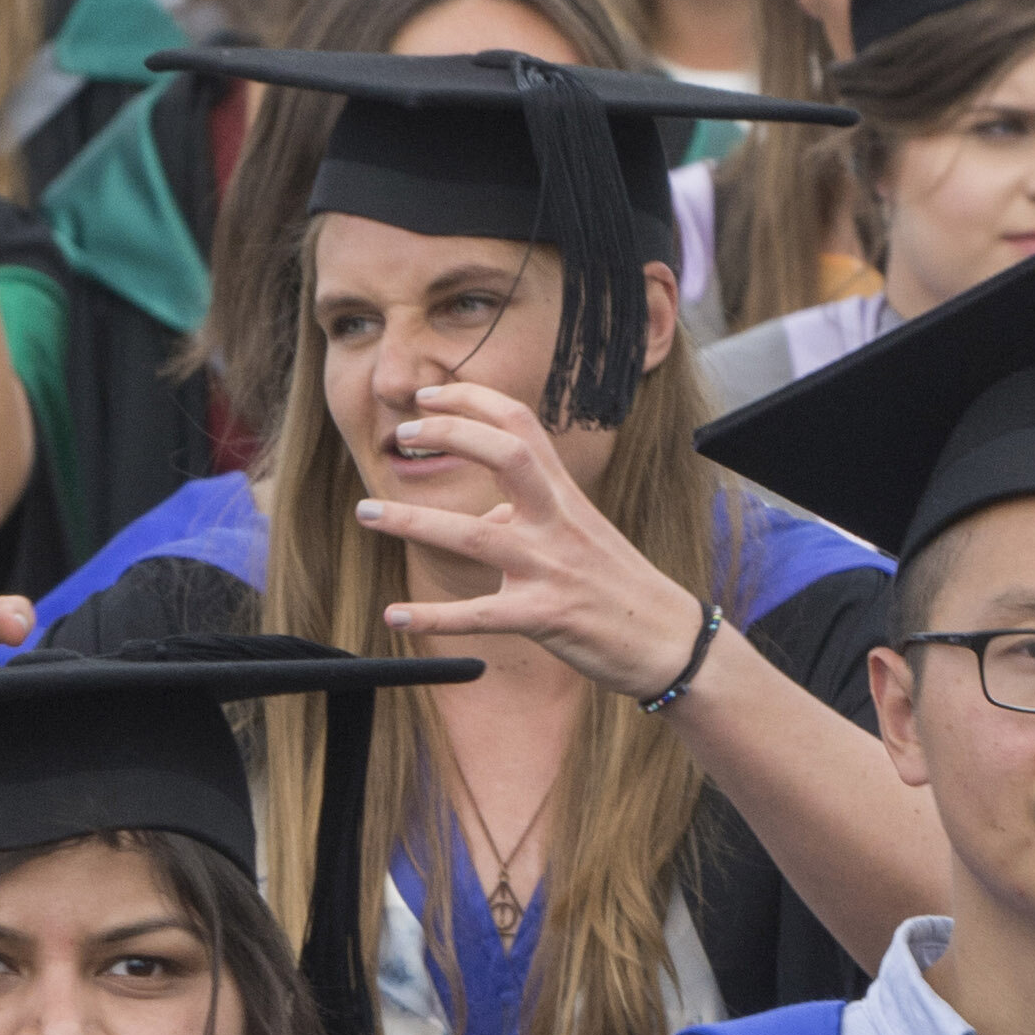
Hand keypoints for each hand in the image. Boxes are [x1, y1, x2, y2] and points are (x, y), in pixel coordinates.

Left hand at [356, 376, 702, 699]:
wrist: (669, 639)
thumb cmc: (621, 586)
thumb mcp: (582, 534)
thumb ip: (531, 517)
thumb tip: (487, 513)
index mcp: (564, 495)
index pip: (520, 424)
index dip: (471, 401)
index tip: (427, 395)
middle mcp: (557, 521)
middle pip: (505, 454)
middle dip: (450, 434)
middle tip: (404, 434)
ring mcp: (551, 567)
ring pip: (474, 535)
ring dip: (412, 521)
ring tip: (365, 513)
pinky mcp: (545, 617)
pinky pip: (478, 616)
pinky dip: (433, 617)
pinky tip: (395, 616)